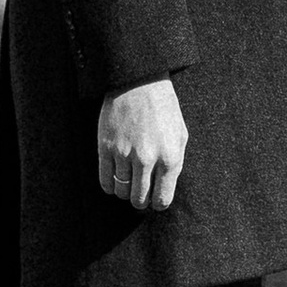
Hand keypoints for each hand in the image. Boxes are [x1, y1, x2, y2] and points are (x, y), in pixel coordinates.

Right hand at [98, 78, 187, 212]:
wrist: (139, 82)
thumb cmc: (163, 108)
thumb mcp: (180, 135)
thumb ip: (175, 164)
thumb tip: (164, 189)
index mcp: (170, 157)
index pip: (162, 200)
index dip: (158, 203)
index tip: (155, 199)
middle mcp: (147, 159)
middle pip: (139, 200)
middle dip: (141, 201)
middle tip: (141, 193)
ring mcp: (125, 154)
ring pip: (122, 192)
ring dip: (125, 192)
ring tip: (129, 182)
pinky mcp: (106, 148)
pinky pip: (105, 182)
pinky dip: (110, 186)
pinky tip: (115, 180)